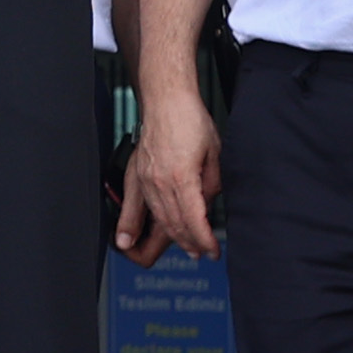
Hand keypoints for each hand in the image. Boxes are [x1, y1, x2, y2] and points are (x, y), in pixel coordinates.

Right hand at [117, 90, 222, 264]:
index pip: (194, 220)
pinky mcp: (139, 174)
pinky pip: (146, 206)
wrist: (165, 99)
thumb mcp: (213, 153)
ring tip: (187, 247)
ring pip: (159, 218)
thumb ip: (211, 183)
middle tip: (203, 253)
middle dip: (191, 242)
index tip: (213, 250)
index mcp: (181, 177)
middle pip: (175, 224)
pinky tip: (155, 232)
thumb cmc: (190, 119)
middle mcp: (160, 182)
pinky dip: (152, 223)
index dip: (205, 239)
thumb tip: (208, 203)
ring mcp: (147, 178)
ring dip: (174, 236)